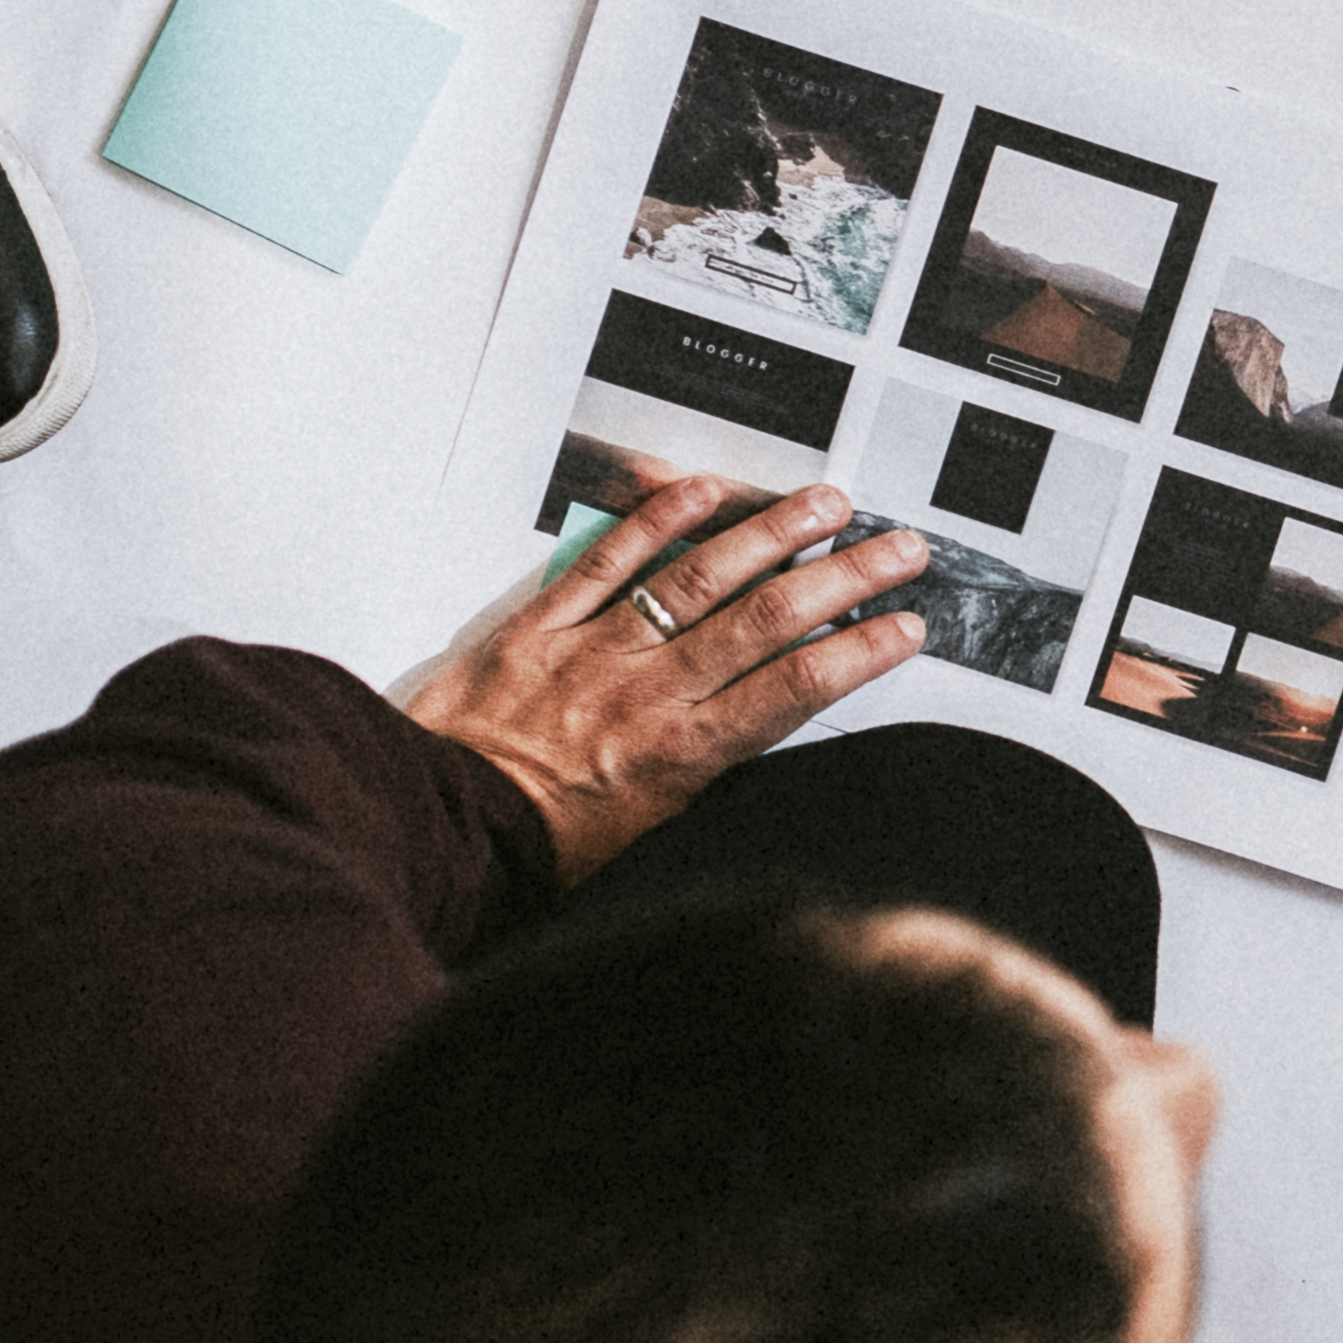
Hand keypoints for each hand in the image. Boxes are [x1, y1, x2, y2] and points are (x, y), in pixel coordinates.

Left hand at [407, 479, 933, 882]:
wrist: (438, 833)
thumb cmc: (531, 851)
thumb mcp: (646, 840)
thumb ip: (702, 781)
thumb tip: (757, 743)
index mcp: (679, 755)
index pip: (794, 688)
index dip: (859, 651)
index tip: (905, 627)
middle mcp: (647, 694)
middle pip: (767, 618)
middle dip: (844, 576)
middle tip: (896, 547)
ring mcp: (596, 651)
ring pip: (700, 577)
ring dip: (773, 533)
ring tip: (825, 504)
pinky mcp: (541, 627)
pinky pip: (608, 561)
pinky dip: (658, 520)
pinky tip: (703, 492)